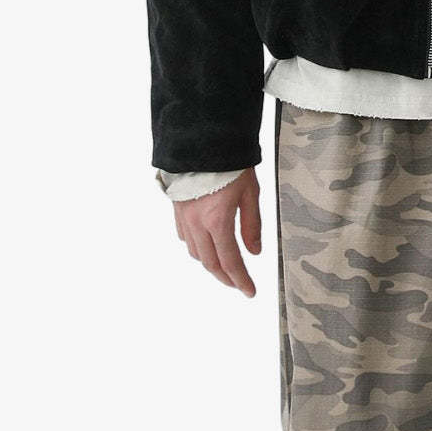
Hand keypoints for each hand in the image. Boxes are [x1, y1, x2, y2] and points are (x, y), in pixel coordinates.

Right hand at [172, 168, 261, 296]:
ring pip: (196, 253)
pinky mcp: (177, 209)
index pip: (230, 261)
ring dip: (211, 263)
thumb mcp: (250, 192)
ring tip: (224, 265)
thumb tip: (254, 252)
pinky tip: (206, 245)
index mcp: (218, 221)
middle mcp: (197, 224)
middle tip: (238, 284)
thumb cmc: (230, 162)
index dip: (240, 280)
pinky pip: (185, 237)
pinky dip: (196, 248)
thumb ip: (252, 224)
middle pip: (210, 263)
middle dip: (225, 278)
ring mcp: (184, 217)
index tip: (250, 291)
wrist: (203, 139)